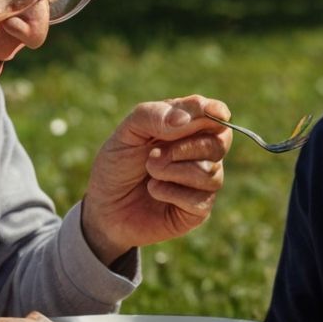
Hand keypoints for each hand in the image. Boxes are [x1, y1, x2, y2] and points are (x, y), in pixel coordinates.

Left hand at [81, 95, 231, 263]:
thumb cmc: (117, 166)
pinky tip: (154, 191)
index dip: (215, 112)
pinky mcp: (198, 210)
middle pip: (219, 142)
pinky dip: (172, 192)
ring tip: (150, 173)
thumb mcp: (128, 132)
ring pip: (211, 172)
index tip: (213, 113)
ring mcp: (202, 182)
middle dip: (185, 147)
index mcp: (187, 128)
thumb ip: (154, 115)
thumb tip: (186, 120)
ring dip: (173, 171)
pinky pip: (200, 199)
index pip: (214, 116)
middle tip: (153, 155)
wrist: (103, 209)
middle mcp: (200, 154)